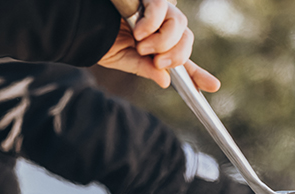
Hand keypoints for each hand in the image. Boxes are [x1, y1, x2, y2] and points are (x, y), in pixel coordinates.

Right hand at [98, 0, 219, 90]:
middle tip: (158, 61)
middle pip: (187, 39)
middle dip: (175, 55)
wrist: (81, 24)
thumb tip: (165, 80)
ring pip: (179, 24)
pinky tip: (139, 30)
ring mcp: (157, 11)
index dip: (199, 73)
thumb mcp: (123, 59)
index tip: (213, 86)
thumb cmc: (100, 40)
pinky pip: (162, 7)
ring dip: (164, 40)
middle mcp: (161, 28)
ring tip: (142, 45)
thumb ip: (145, 68)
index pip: (183, 60)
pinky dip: (153, 22)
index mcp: (157, 47)